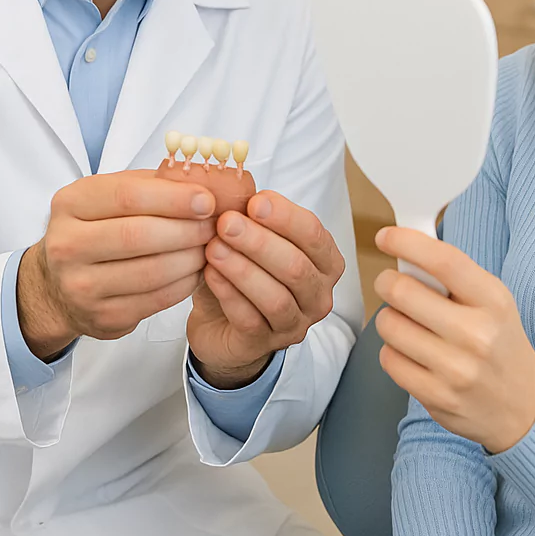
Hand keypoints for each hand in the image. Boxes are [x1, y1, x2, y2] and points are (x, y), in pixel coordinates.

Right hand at [17, 170, 215, 358]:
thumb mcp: (109, 194)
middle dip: (187, 229)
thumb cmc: (95, 229)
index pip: (127, 196)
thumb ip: (152, 184)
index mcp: (71, 204)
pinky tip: (196, 270)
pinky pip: (157, 300)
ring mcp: (81, 286)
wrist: (57, 284)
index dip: (173, 198)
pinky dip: (185, 283)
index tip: (206, 200)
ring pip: (152, 272)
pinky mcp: (102, 317)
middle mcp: (68, 245)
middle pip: (139, 235)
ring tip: (210, 246)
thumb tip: (203, 181)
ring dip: (192, 258)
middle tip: (215, 225)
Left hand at [187, 190, 344, 388]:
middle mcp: (318, 295)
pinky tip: (209, 274)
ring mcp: (295, 324)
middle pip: (296, 267)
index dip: (285, 217)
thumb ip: (253, 218)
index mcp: (325, 261)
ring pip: (275, 297)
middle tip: (226, 222)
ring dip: (242, 269)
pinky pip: (250, 320)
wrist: (222, 324)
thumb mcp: (255, 240)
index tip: (254, 201)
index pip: (314, 235)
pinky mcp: (265, 346)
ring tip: (213, 248)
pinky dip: (228, 294)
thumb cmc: (244, 273)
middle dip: (259, 241)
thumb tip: (237, 189)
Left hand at [373, 226, 534, 454]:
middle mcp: (476, 334)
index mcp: (493, 300)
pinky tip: (411, 351)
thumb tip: (406, 248)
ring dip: (389, 318)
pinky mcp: (436, 397)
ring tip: (407, 322)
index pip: (443, 260)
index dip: (406, 242)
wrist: (524, 406)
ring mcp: (455, 369)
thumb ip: (453, 275)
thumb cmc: (500, 342)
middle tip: (390, 284)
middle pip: (403, 292)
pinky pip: (389, 359)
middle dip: (387, 282)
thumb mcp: (492, 300)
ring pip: (389, 325)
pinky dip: (393, 351)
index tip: (385, 237)